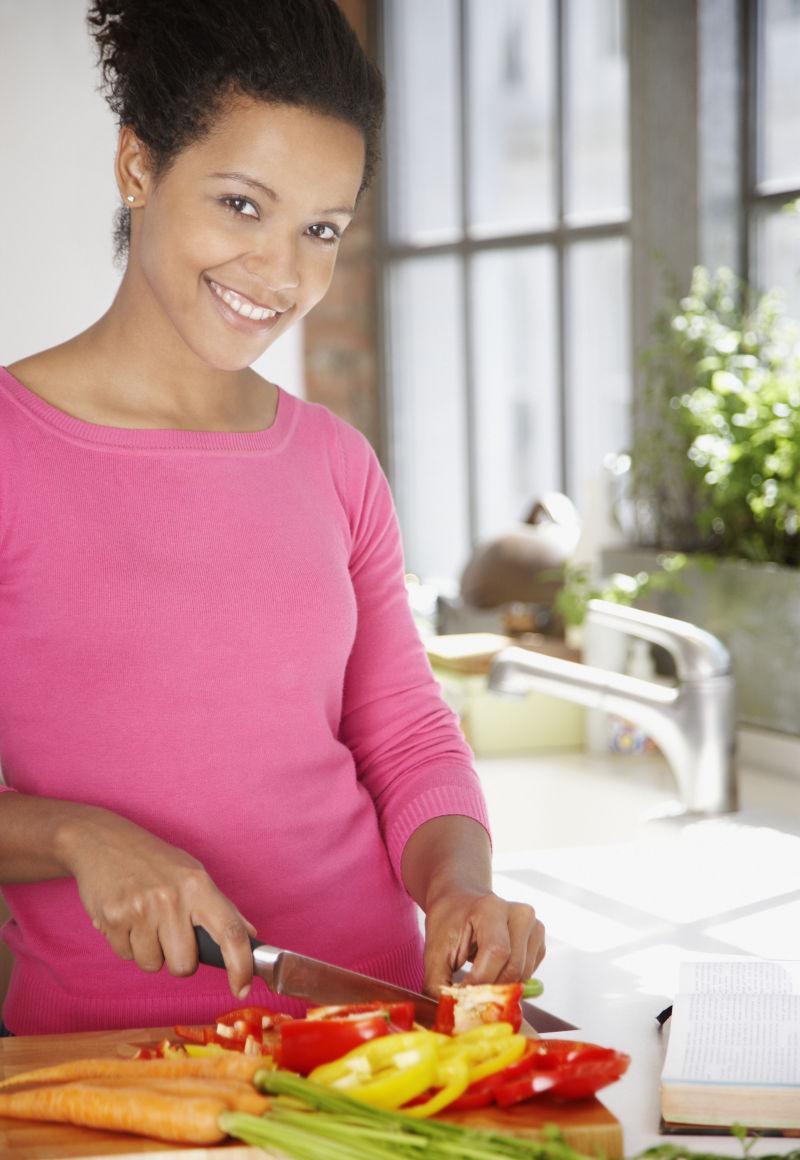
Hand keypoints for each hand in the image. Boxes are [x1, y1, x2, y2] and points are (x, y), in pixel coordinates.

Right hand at [59, 806, 256, 997]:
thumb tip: (249, 935)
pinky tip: (125, 917)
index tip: (242, 988)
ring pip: (153, 965)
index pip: (230, 932)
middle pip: (185, 965)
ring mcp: (142, 908)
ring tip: (143, 919)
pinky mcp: (114, 918)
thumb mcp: (193, 873)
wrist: (103, 841)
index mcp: (198, 885)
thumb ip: (221, 908)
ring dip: (149, 951)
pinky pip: (126, 956)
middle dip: (178, 958)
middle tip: (168, 931)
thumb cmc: (153, 860)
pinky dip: (126, 943)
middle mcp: (172, 897)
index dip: (241, 966)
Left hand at [421, 888, 544, 996]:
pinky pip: (528, 973)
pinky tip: (493, 970)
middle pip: (513, 967)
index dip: (481, 981)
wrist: (461, 900)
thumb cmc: (448, 923)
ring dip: (500, 986)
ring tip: (479, 980)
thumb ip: (437, 982)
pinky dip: (510, 980)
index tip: (461, 996)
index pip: (497, 952)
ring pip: (523, 975)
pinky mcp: (538, 940)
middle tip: (469, 996)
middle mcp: (519, 913)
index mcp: (492, 908)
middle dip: (489, 988)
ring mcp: (533, 926)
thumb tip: (448, 1013)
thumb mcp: (434, 950)